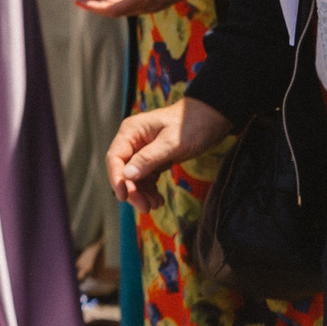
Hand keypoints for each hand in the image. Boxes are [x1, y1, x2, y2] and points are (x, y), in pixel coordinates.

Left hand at [76, 0, 251, 17]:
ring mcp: (149, 4)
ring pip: (122, 6)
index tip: (77, 1)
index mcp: (141, 2)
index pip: (112, 10)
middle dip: (96, 5)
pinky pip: (130, 2)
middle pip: (114, 10)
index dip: (94, 7)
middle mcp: (144, 7)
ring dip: (105, 1)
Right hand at [107, 98, 231, 212]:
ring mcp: (142, 150)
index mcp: (131, 132)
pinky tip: (158, 200)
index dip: (116, 178)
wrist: (211, 118)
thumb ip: (149, 158)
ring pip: (134, 177)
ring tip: (155, 205)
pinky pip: (146, 177)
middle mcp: (133, 141)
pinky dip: (150, 190)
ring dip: (142, 193)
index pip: (115, 157)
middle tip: (145, 207)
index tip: (123, 196)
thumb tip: (127, 176)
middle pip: (123, 170)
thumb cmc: (192, 125)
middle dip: (132, 190)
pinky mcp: (154, 159)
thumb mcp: (171, 143)